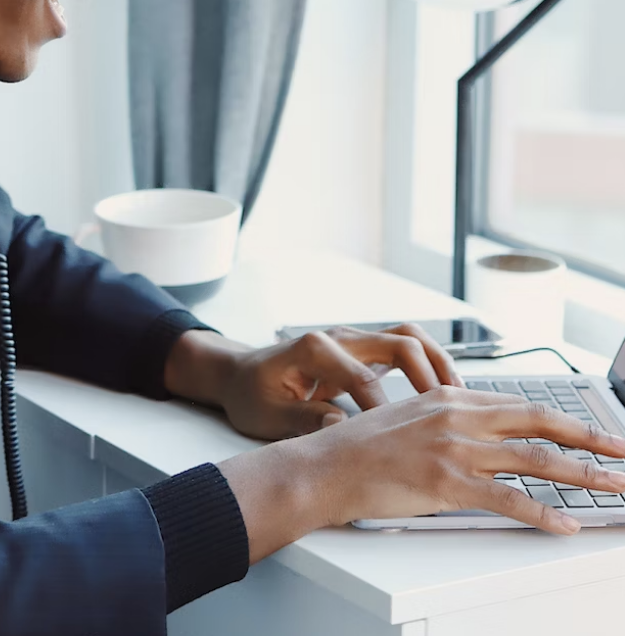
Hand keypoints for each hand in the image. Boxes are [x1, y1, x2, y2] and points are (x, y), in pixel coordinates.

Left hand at [164, 324, 463, 439]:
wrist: (238, 376)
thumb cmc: (250, 395)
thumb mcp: (267, 415)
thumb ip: (304, 420)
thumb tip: (342, 428)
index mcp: (314, 348)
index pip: (364, 376)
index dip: (385, 410)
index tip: (399, 439)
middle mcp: (338, 337)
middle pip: (400, 342)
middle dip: (430, 376)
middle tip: (450, 412)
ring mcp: (352, 341)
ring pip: (408, 338)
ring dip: (438, 363)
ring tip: (462, 399)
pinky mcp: (361, 352)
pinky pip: (403, 349)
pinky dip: (429, 366)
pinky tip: (445, 397)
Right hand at [220, 387, 624, 561]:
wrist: (325, 464)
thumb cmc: (361, 446)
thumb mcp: (408, 416)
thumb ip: (448, 417)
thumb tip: (484, 430)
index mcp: (448, 397)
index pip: (519, 404)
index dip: (562, 417)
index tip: (592, 430)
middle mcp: (456, 416)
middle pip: (539, 422)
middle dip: (590, 437)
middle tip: (624, 450)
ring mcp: (453, 449)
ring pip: (535, 459)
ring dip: (584, 475)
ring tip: (614, 487)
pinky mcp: (446, 483)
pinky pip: (508, 499)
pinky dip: (543, 514)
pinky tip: (564, 525)